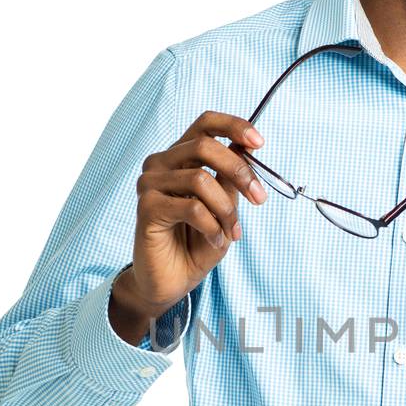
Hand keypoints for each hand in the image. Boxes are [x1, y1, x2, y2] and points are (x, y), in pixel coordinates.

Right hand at [126, 111, 270, 313]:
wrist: (173, 281)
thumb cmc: (198, 242)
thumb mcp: (224, 207)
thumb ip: (230, 178)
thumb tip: (247, 148)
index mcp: (181, 156)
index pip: (205, 124)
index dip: (233, 126)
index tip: (259, 143)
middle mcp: (161, 163)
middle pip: (204, 146)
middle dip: (239, 172)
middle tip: (259, 198)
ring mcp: (150, 184)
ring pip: (200, 179)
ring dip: (226, 209)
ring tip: (232, 231)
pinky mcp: (146, 208)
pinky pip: (191, 208)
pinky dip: (212, 226)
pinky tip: (215, 240)